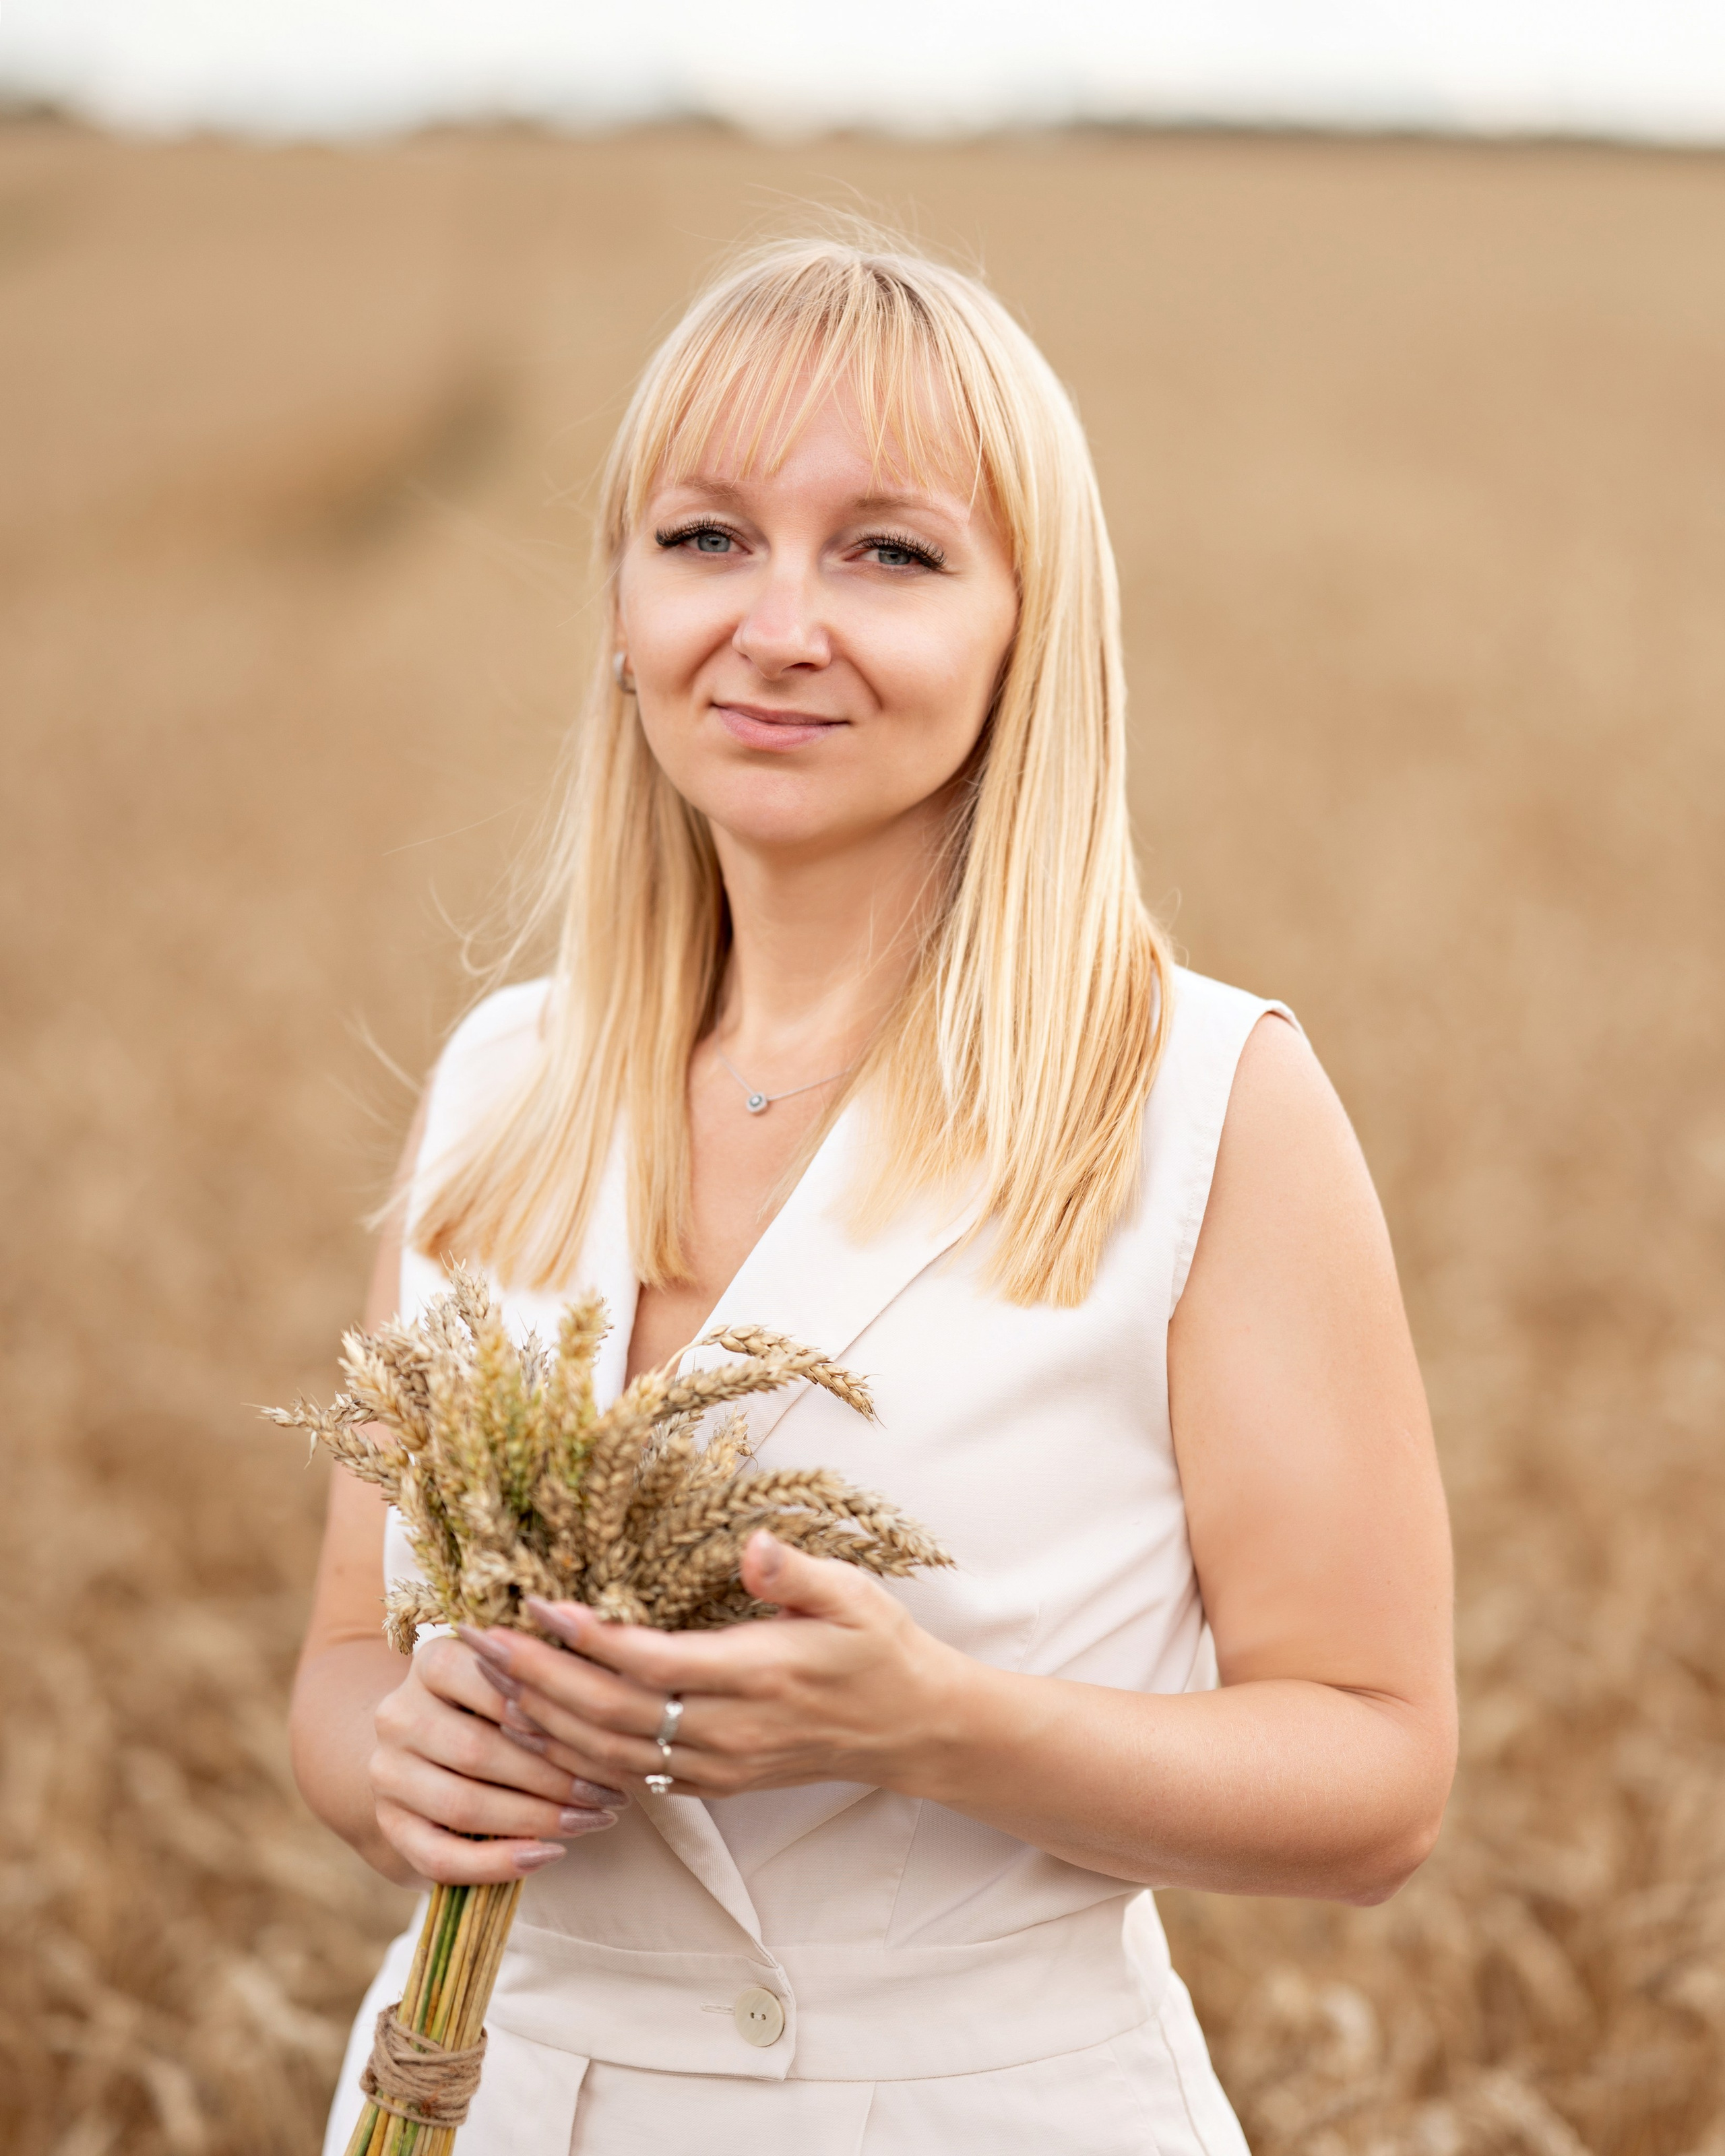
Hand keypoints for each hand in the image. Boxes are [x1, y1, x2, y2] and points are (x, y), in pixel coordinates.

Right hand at [369, 1634, 629, 1882]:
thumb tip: (609, 1689)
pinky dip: (496, 1864)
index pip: (495, 1683)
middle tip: (612, 1792)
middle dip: (555, 1776)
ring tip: (591, 1821)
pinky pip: (438, 1856)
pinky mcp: (388, 1825)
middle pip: (479, 1750)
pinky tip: (545, 1855)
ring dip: (536, 1819)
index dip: (554, 1714)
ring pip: (462, 1805)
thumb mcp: (510, 1678)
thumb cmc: (493, 1709)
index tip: (609, 1737)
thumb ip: (544, 1676)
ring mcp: (386, 1772)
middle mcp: (398, 1712)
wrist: (426, 1753)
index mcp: (432, 1659)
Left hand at [457, 1531, 962, 1800]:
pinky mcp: (713, 1784)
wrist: (911, 1730)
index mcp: (759, 1674)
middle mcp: (729, 1730)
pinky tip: (538, 1727)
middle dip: (539, 1678)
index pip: (653, 1663)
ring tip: (491, 1679)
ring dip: (544, 1719)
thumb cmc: (879, 1649)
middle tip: (480, 1640)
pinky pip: (628, 1775)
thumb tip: (753, 1546)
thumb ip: (798, 1572)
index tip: (539, 1605)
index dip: (591, 1638)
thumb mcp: (855, 1594)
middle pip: (612, 1713)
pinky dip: (574, 1754)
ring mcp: (718, 1765)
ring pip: (609, 1753)